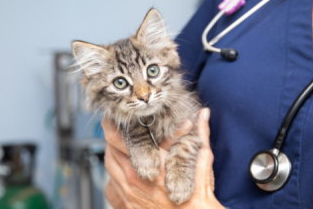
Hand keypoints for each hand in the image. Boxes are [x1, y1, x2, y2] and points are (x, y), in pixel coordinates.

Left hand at [102, 108, 223, 208]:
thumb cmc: (198, 196)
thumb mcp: (203, 161)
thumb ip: (202, 134)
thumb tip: (203, 113)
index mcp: (151, 163)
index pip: (118, 138)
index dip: (113, 124)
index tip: (116, 116)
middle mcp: (134, 178)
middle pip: (109, 149)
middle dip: (115, 137)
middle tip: (121, 128)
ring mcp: (128, 193)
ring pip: (109, 165)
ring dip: (113, 153)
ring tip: (121, 146)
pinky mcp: (127, 205)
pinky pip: (111, 184)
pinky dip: (114, 173)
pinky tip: (123, 169)